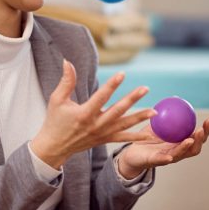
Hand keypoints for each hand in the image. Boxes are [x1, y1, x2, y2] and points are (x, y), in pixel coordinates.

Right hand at [31, 60, 156, 168]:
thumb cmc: (55, 121)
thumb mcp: (57, 100)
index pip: (101, 97)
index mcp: (84, 114)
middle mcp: (95, 124)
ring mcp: (102, 133)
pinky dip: (136, 136)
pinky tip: (150, 134)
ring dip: (140, 118)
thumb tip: (67, 62)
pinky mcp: (105, 139)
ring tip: (155, 112)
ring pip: (124, 125)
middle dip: (132, 99)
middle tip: (145, 88)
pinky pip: (123, 138)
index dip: (112, 85)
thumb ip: (66, 81)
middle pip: (117, 110)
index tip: (122, 74)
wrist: (54, 148)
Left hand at [117, 118, 208, 178]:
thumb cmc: (147, 137)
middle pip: (194, 148)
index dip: (206, 130)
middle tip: (201, 130)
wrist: (131, 152)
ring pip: (181, 154)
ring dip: (186, 147)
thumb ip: (168, 113)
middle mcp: (178, 152)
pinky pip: (161, 160)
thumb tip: (176, 98)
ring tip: (190, 139)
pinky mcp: (154, 162)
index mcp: (181, 143)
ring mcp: (167, 158)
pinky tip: (170, 156)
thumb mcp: (159, 123)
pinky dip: (166, 159)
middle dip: (200, 139)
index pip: (197, 137)